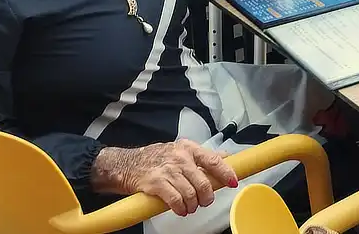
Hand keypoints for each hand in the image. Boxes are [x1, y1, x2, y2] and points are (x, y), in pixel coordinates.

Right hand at [98, 140, 237, 215]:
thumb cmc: (155, 158)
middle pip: (203, 182)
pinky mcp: (156, 183)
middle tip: (204, 202)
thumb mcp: (180, 150)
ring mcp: (168, 170)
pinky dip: (181, 209)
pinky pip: (176, 200)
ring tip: (190, 207)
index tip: (232, 183)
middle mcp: (180, 158)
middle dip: (207, 197)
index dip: (226, 173)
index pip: (213, 160)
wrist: (126, 164)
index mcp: (189, 148)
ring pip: (191, 194)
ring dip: (193, 205)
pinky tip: (180, 210)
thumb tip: (226, 157)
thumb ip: (202, 155)